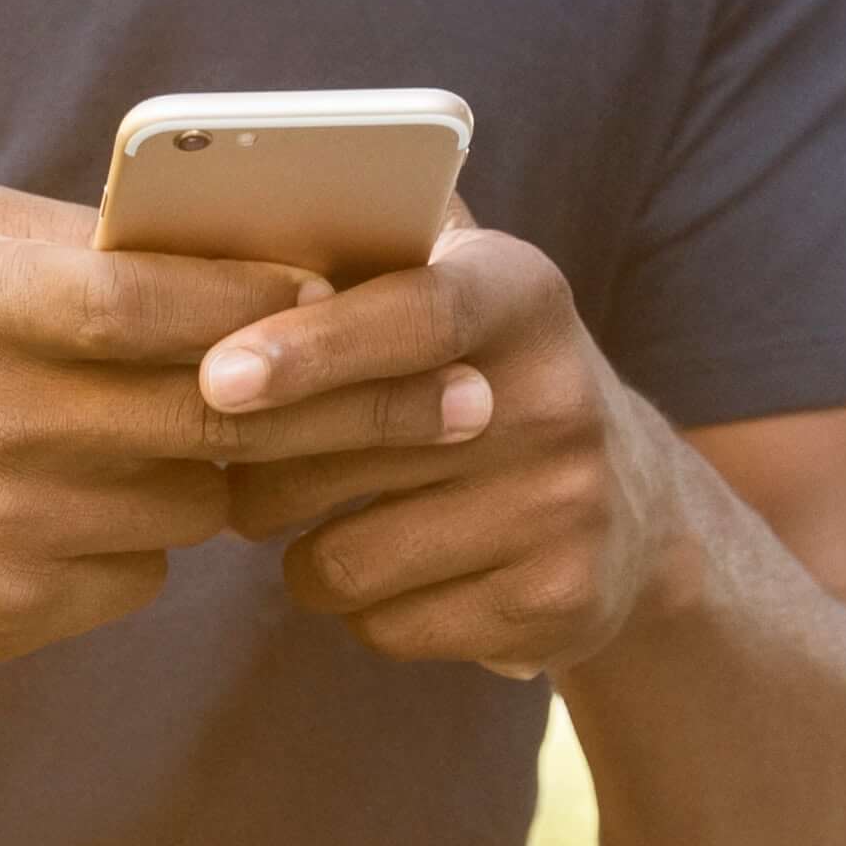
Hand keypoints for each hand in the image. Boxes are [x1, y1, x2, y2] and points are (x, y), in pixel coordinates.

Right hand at [0, 180, 505, 678]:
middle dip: (359, 408)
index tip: (382, 299)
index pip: (166, 299)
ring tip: (267, 452)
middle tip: (469, 402)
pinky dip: (144, 546)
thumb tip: (233, 234)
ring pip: (196, 500)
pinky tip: (98, 519)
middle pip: (220, 413)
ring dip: (238, 478)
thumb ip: (68, 236)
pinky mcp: (4, 610)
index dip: (282, 304)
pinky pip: (139, 573)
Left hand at [196, 216, 698, 676]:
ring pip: (344, 558)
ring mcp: (566, 507)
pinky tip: (394, 572)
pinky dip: (359, 608)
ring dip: (299, 548)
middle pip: (345, 450)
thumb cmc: (479, 381)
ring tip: (325, 515)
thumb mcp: (454, 290)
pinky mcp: (558, 603)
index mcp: (521, 294)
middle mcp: (559, 397)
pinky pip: (382, 626)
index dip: (307, 347)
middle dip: (255, 462)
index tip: (214, 378)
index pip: (413, 315)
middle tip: (222, 452)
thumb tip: (211, 219)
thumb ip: (362, 251)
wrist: (634, 511)